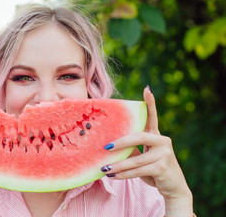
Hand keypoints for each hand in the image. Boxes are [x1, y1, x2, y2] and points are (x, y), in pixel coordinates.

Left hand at [101, 87, 192, 214]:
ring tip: (104, 168)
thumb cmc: (154, 169)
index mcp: (157, 136)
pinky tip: (112, 176)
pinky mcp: (162, 168)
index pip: (152, 117)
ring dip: (117, 165)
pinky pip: (137, 170)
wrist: (174, 187)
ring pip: (135, 159)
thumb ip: (132, 149)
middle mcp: (163, 142)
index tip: (146, 89)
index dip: (150, 103)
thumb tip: (109, 145)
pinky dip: (123, 174)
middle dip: (120, 142)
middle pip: (138, 137)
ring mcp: (164, 154)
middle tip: (105, 147)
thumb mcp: (143, 157)